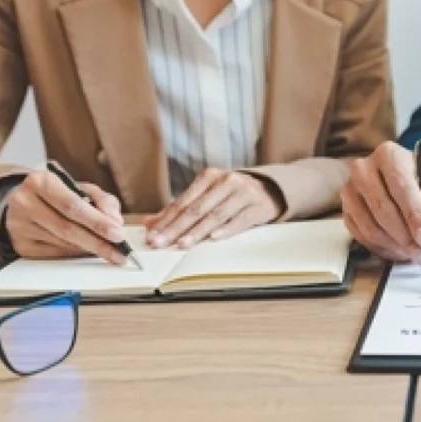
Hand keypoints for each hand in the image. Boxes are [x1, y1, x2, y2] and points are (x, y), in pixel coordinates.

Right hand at [5, 171, 125, 263]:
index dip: (97, 221)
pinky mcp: (21, 244)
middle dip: (97, 241)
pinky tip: (86, 251)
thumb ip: (102, 200)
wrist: (24, 202)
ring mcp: (19, 225)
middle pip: (67, 228)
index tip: (117, 233)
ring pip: (62, 243)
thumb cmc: (57, 195)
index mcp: (40, 181)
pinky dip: (75, 254)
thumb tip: (115, 221)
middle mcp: (25, 202)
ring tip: (108, 252)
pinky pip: (54, 254)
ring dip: (89, 249)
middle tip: (118, 251)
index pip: (72, 205)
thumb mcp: (81, 188)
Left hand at [145, 169, 282, 248]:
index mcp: (209, 176)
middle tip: (160, 243)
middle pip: (196, 209)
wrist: (270, 190)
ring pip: (215, 215)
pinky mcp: (257, 206)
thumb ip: (180, 208)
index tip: (152, 236)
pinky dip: (226, 229)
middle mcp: (225, 181)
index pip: (183, 201)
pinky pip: (239, 220)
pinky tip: (214, 238)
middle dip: (175, 228)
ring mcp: (242, 193)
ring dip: (197, 231)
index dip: (166, 220)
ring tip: (182, 244)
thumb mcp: (208, 195)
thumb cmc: (233, 195)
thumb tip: (150, 223)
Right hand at [341, 141, 420, 261]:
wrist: (411, 189)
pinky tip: (399, 250)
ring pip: (371, 227)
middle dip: (406, 236)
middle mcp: (363, 169)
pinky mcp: (346, 212)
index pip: (401, 186)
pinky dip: (383, 249)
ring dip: (395, 246)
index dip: (415, 216)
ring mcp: (350, 191)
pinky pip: (362, 237)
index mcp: (390, 155)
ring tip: (414, 252)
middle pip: (383, 208)